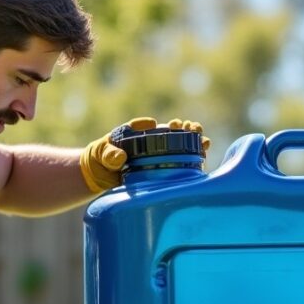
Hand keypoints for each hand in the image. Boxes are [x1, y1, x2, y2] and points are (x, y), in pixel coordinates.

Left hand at [79, 117, 210, 192]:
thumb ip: (109, 154)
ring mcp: (160, 158)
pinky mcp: (164, 172)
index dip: (171, 127)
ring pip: (183, 148)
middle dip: (188, 131)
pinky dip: (194, 160)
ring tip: (204, 141)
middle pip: (176, 135)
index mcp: (142, 135)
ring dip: (195, 143)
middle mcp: (154, 144)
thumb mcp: (102, 154)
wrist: (100, 177)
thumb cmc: (101, 159)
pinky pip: (182, 165)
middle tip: (193, 129)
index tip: (175, 126)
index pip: (160, 129)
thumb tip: (120, 157)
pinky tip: (204, 157)